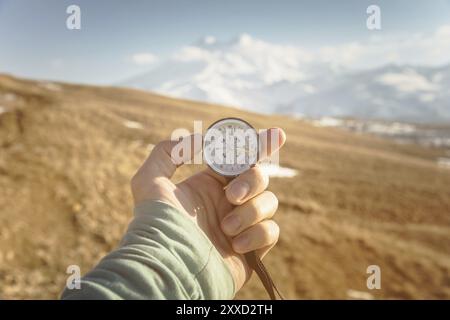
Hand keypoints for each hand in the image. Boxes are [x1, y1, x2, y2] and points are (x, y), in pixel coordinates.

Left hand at [130, 128, 285, 291]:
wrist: (168, 267)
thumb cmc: (157, 224)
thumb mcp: (149, 181)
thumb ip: (168, 151)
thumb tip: (201, 139)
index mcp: (210, 185)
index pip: (240, 159)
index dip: (260, 145)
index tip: (277, 135)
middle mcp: (228, 202)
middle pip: (260, 177)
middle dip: (251, 182)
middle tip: (231, 196)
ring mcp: (242, 225)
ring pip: (269, 203)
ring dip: (249, 212)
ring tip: (225, 228)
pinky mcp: (252, 249)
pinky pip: (271, 231)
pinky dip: (257, 234)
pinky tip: (235, 245)